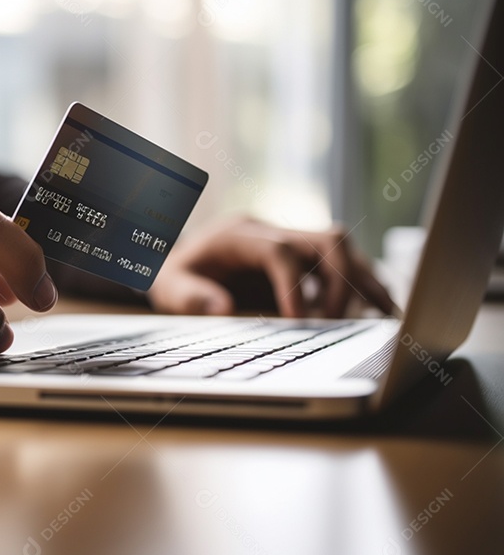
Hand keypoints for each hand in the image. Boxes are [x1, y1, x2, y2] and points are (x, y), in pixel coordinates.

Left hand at [149, 217, 394, 317]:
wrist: (181, 259)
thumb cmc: (175, 274)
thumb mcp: (169, 286)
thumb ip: (190, 296)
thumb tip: (221, 308)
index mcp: (239, 235)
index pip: (279, 251)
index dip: (293, 285)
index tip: (299, 321)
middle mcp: (272, 231)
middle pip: (325, 240)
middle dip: (341, 281)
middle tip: (338, 323)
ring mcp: (292, 240)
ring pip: (343, 248)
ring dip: (364, 281)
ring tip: (385, 316)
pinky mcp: (303, 257)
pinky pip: (343, 263)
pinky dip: (363, 285)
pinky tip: (380, 311)